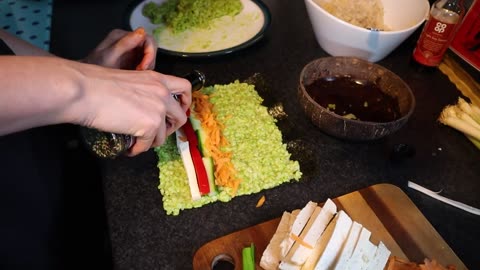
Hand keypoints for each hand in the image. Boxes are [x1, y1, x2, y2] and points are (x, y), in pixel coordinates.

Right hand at [69, 64, 191, 155]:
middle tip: (158, 132)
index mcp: (157, 78)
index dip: (185, 101)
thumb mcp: (129, 80)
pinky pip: (148, 145)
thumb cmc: (96, 84)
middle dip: (171, 128)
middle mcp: (162, 93)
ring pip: (164, 134)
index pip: (185, 87)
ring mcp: (158, 110)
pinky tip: (128, 147)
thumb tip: (142, 107)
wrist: (84, 91)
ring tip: (137, 141)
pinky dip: (137, 149)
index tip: (178, 110)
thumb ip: (142, 91)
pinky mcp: (150, 126)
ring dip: (151, 141)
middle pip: (181, 116)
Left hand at [83, 28, 156, 69]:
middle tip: (140, 72)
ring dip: (147, 67)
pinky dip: (143, 72)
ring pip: (149, 57)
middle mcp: (128, 40)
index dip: (150, 53)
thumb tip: (141, 31)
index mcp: (122, 35)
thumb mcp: (110, 56)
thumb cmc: (95, 68)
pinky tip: (134, 76)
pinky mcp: (132, 60)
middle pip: (150, 48)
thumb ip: (125, 43)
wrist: (87, 79)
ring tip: (135, 75)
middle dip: (149, 62)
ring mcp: (130, 50)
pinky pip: (145, 64)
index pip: (147, 39)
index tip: (143, 67)